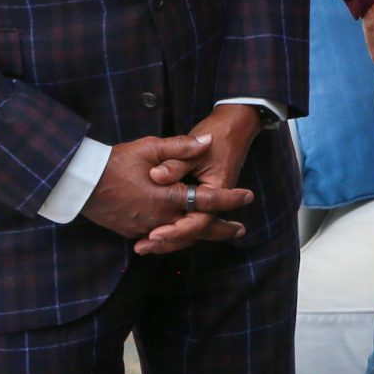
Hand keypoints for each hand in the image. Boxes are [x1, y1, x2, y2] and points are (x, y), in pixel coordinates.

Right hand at [81, 131, 253, 244]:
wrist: (80, 182)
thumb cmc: (115, 162)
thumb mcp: (149, 147)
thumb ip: (181, 146)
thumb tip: (207, 141)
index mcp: (168, 197)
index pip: (207, 201)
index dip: (230, 199)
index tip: (248, 196)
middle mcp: (160, 217)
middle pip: (198, 229)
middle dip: (221, 230)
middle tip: (240, 230)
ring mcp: (145, 227)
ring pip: (179, 236)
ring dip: (198, 235)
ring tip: (215, 234)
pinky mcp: (132, 231)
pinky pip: (160, 237)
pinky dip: (175, 236)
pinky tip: (182, 233)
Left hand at [136, 104, 268, 254]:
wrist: (234, 126)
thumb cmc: (217, 136)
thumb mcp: (197, 148)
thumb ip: (176, 162)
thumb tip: (155, 176)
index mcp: (216, 191)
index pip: (198, 220)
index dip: (176, 230)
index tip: (154, 233)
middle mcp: (213, 202)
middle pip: (193, 231)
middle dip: (168, 242)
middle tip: (142, 247)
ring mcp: (206, 201)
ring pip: (188, 228)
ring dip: (167, 238)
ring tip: (140, 246)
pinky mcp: (198, 198)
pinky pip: (185, 218)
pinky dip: (170, 225)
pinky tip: (149, 230)